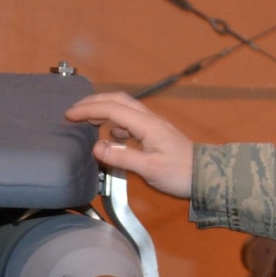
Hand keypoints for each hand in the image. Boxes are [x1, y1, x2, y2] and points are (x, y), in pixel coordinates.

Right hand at [65, 92, 193, 198]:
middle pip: (117, 100)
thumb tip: (96, 147)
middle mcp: (149, 119)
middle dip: (93, 102)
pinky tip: (111, 135)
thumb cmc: (181, 173)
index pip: (112, 109)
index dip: (88, 109)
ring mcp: (153, 124)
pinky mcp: (155, 133)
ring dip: (104, 109)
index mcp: (147, 124)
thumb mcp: (149, 169)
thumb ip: (122, 157)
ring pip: (124, 108)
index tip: (69, 115)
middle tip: (73, 111)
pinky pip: (130, 119)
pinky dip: (115, 121)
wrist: (206, 176)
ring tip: (87, 120)